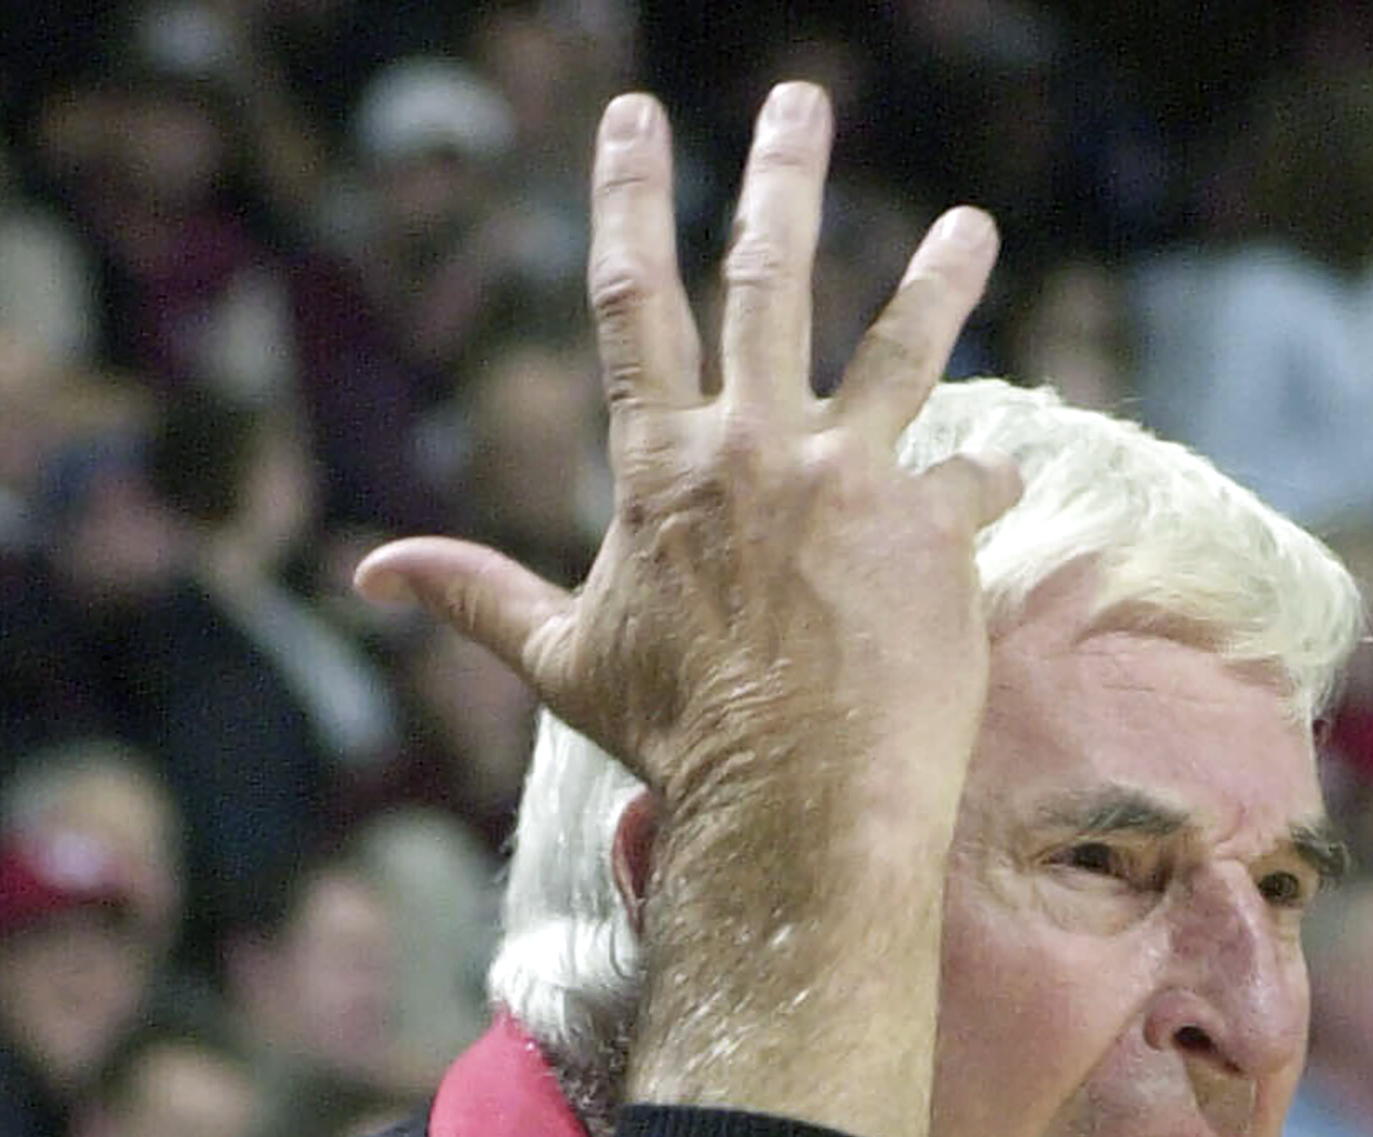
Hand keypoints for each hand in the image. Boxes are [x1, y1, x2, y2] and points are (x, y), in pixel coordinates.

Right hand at [355, 83, 1015, 929]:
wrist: (794, 799)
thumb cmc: (673, 738)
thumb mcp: (563, 660)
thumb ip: (478, 596)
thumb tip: (369, 573)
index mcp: (658, 463)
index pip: (629, 297)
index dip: (624, 195)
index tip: (632, 115)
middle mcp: (755, 444)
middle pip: (768, 275)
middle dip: (783, 173)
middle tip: (802, 101)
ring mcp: (850, 476)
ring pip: (903, 344)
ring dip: (939, 276)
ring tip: (972, 229)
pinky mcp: (931, 525)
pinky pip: (970, 479)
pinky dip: (982, 481)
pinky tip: (1003, 475)